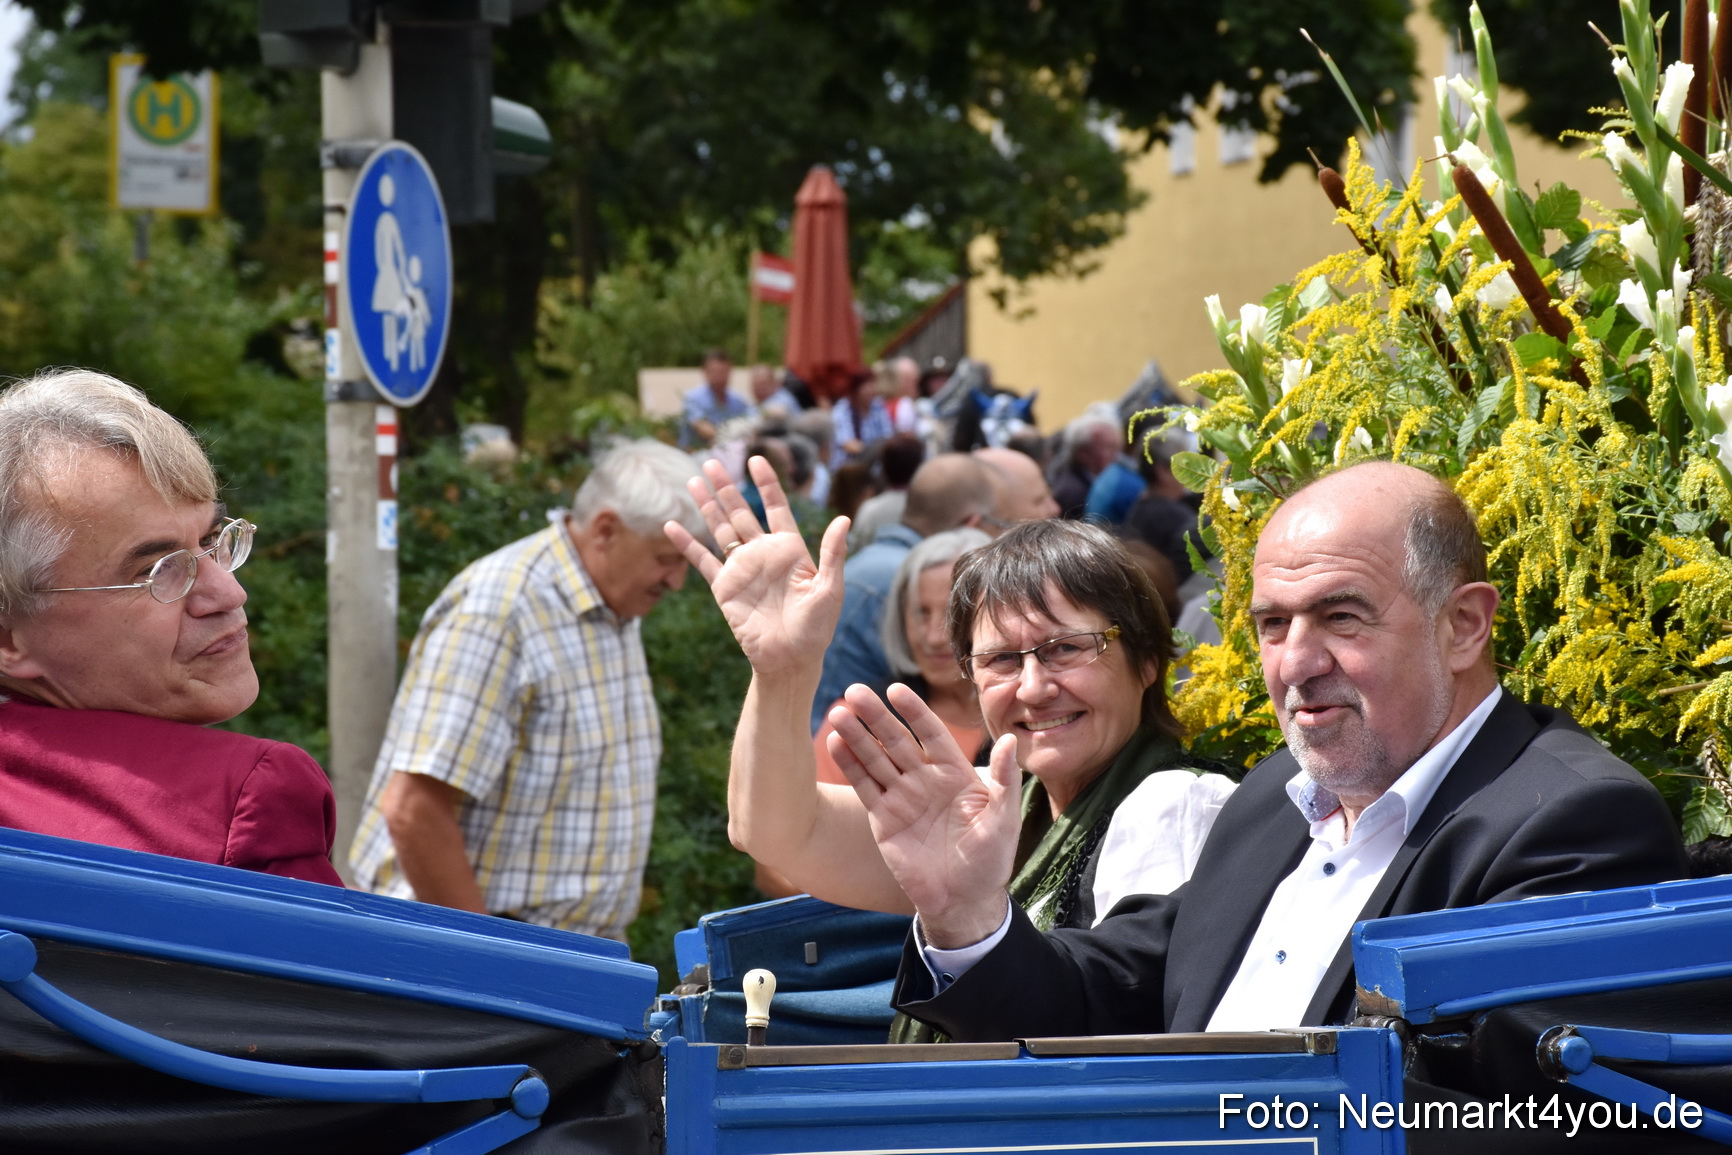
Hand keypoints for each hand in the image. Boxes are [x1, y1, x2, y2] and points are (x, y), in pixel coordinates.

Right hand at [666, 456, 848, 678]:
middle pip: (741, 512)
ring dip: (707, 506)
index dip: (766, 484)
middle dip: (726, 487)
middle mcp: (763, 554)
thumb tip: (843, 519)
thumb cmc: (816, 628)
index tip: (756, 460)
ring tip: (692, 480)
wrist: (790, 661)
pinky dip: (687, 543)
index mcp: (790, 549)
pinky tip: (672, 525)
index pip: (776, 507)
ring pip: (720, 529)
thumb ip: (833, 553)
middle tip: (711, 462)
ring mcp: (742, 569)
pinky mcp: (724, 588)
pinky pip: (702, 561)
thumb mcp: (829, 589)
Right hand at [827, 683, 1020, 946]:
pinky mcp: (883, 819)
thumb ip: (1004, 781)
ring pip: (875, 759)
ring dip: (856, 736)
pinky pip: (864, 787)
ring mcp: (902, 797)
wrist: (962, 901)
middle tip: (855, 692)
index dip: (914, 712)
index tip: (896, 690)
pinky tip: (834, 744)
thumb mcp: (1002, 820)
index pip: (930, 733)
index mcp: (954, 773)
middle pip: (896, 740)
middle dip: (876, 717)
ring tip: (837, 713)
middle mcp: (925, 779)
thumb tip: (1011, 740)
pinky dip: (849, 765)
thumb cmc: (989, 860)